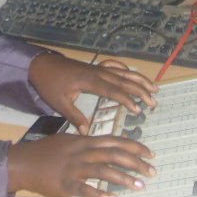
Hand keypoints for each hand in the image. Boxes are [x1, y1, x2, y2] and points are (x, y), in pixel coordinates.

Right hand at [8, 132, 155, 196]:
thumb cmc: (45, 150)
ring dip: (124, 179)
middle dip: (136, 163)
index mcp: (84, 140)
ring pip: (104, 171)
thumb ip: (86, 142)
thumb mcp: (68, 140)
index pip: (114, 141)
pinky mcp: (65, 184)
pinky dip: (100, 195)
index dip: (134, 147)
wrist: (23, 161)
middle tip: (152, 171)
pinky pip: (85, 190)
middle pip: (114, 155)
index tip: (149, 153)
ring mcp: (74, 168)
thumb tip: (104, 146)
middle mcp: (82, 152)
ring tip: (140, 186)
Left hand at [28, 53, 157, 133]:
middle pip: (124, 80)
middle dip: (141, 90)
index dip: (127, 99)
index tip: (139, 109)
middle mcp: (98, 72)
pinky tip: (135, 76)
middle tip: (154, 101)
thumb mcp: (59, 102)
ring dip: (140, 80)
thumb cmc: (49, 84)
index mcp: (90, 81)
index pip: (113, 90)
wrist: (41, 64)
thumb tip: (86, 132)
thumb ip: (74, 116)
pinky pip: (116, 66)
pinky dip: (127, 70)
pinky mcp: (96, 67)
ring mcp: (98, 68)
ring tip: (155, 88)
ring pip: (123, 72)